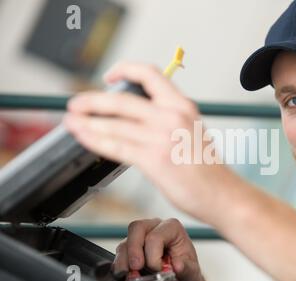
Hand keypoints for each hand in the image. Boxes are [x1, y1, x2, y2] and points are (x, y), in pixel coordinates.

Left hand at [64, 62, 238, 221]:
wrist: (223, 194)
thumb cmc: (209, 169)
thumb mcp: (193, 131)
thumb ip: (168, 120)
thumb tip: (138, 119)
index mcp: (183, 106)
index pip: (149, 74)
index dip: (125, 69)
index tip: (110, 76)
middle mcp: (172, 116)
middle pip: (123, 99)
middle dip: (93, 100)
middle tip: (76, 103)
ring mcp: (162, 137)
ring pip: (114, 123)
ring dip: (87, 121)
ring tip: (71, 122)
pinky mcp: (153, 159)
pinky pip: (116, 146)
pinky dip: (94, 140)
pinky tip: (83, 137)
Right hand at [114, 218, 210, 280]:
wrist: (180, 279)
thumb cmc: (187, 270)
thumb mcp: (192, 272)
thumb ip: (187, 269)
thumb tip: (178, 266)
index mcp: (172, 228)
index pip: (156, 235)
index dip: (153, 255)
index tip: (158, 270)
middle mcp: (155, 227)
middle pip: (136, 228)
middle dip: (134, 250)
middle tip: (136, 268)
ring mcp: (141, 236)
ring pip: (125, 241)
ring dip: (124, 260)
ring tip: (129, 276)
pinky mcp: (131, 247)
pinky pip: (120, 252)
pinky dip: (120, 265)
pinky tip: (125, 276)